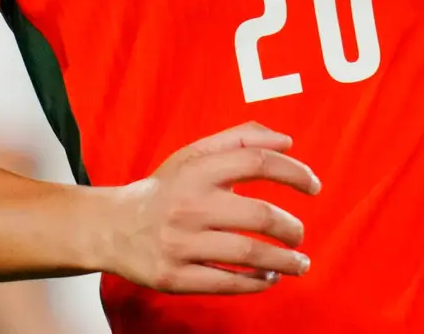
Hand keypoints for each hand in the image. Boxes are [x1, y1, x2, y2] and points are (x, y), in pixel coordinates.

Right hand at [99, 121, 319, 293]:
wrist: (111, 227)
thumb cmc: (165, 189)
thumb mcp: (194, 155)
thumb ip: (240, 140)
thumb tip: (287, 142)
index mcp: (195, 170)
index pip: (255, 161)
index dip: (292, 171)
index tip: (313, 185)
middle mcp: (188, 205)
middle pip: (259, 214)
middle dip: (291, 227)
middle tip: (299, 234)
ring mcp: (180, 244)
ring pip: (248, 253)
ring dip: (285, 260)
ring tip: (300, 262)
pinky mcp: (174, 277)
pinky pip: (227, 283)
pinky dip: (257, 282)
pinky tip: (270, 277)